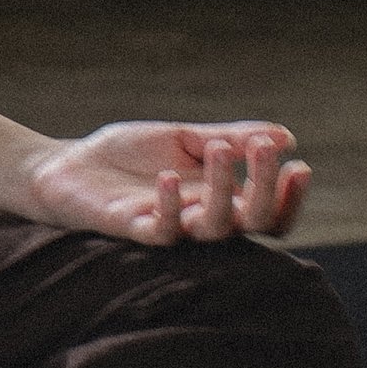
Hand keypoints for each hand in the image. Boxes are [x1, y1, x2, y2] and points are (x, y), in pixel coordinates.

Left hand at [23, 121, 309, 245]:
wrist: (67, 165)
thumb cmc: (129, 156)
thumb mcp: (183, 138)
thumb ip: (229, 138)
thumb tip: (285, 135)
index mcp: (218, 199)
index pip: (269, 213)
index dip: (288, 197)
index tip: (299, 164)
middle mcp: (201, 219)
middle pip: (252, 222)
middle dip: (264, 188)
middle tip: (263, 150)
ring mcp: (170, 226)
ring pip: (213, 228)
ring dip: (220, 188)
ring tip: (217, 149)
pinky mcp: (134, 229)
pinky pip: (162, 231)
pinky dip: (170, 206)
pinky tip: (168, 178)